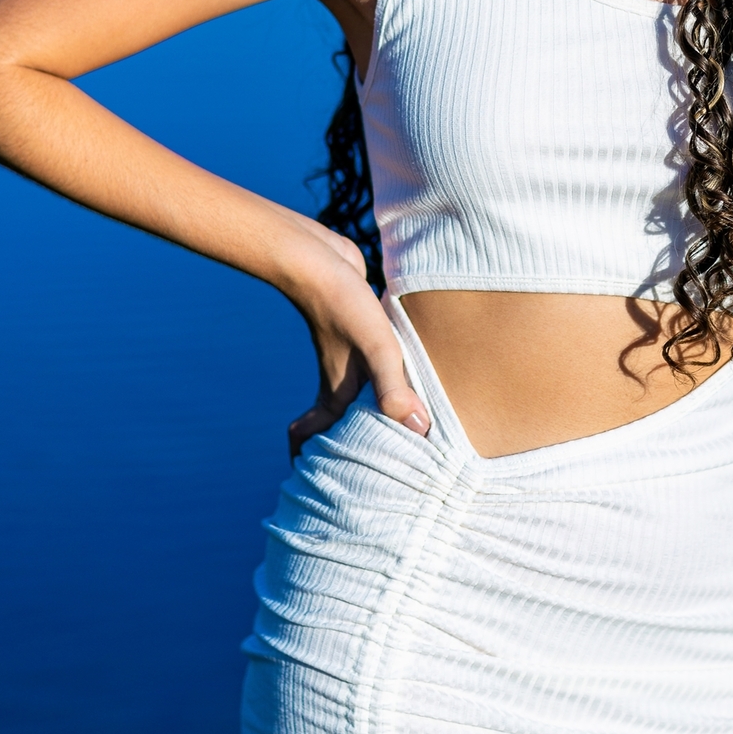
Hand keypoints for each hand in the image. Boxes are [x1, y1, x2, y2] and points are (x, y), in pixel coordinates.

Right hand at [283, 221, 429, 457]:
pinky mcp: (358, 331)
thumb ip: (393, 388)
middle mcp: (339, 378)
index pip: (314, 434)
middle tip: (374, 459)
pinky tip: (403, 370)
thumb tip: (418, 430)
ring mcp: (347, 355)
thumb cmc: (343, 304)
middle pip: (338, 418)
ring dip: (370, 407)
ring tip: (400, 422)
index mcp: (336, 391)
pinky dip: (381, 376)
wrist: (318, 257)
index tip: (321, 476)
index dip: (314, 457)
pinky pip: (369, 364)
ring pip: (356, 391)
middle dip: (349, 439)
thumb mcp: (376, 348)